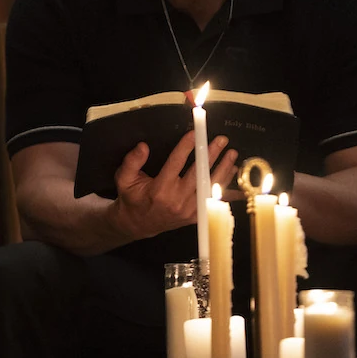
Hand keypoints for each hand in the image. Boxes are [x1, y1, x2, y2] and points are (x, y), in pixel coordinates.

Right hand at [109, 131, 238, 240]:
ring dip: (223, 169)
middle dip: (211, 155)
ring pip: (210, 187)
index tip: (195, 134)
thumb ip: (131, 162)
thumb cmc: (132, 198)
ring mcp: (188, 210)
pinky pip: (214, 200)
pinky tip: (231, 173)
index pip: (175, 164)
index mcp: (159, 190)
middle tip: (221, 140)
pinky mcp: (195, 216)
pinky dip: (225, 187)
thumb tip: (143, 147)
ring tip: (232, 154)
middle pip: (199, 174)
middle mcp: (176, 201)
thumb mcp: (124, 179)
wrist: (139, 224)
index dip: (186, 147)